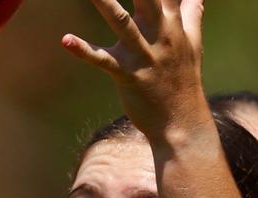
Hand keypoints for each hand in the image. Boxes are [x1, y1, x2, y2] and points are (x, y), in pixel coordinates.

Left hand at [62, 0, 208, 141]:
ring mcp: (144, 55)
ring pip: (121, 21)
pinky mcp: (128, 76)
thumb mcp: (192, 45)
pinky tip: (65, 40)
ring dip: (104, 1)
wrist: (182, 125)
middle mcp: (160, 34)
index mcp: (173, 22)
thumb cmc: (183, 82)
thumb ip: (192, 14)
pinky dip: (83, 50)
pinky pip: (102, 61)